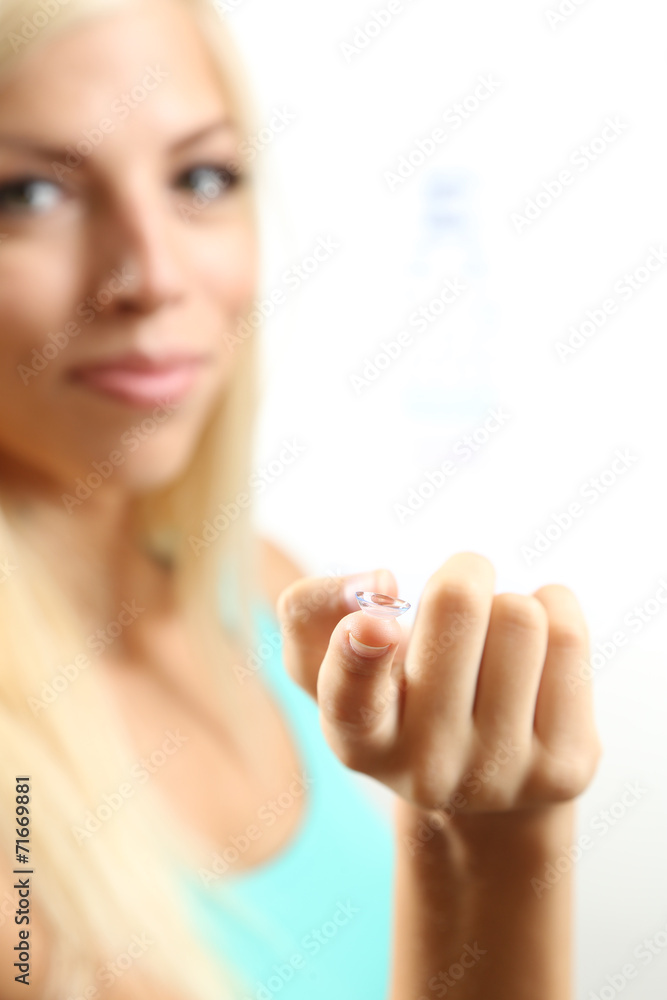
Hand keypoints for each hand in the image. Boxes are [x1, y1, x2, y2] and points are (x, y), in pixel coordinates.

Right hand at [276, 552, 602, 819]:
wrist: (482, 784)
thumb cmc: (395, 696)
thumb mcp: (329, 660)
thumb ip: (310, 611)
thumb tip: (378, 583)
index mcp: (358, 740)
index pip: (352, 697)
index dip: (362, 653)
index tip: (378, 624)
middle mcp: (425, 768)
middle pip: (459, 605)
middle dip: (462, 573)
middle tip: (458, 592)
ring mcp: (500, 774)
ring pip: (520, 615)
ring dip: (507, 606)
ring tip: (495, 642)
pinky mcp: (566, 766)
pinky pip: (568, 634)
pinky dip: (554, 611)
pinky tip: (537, 651)